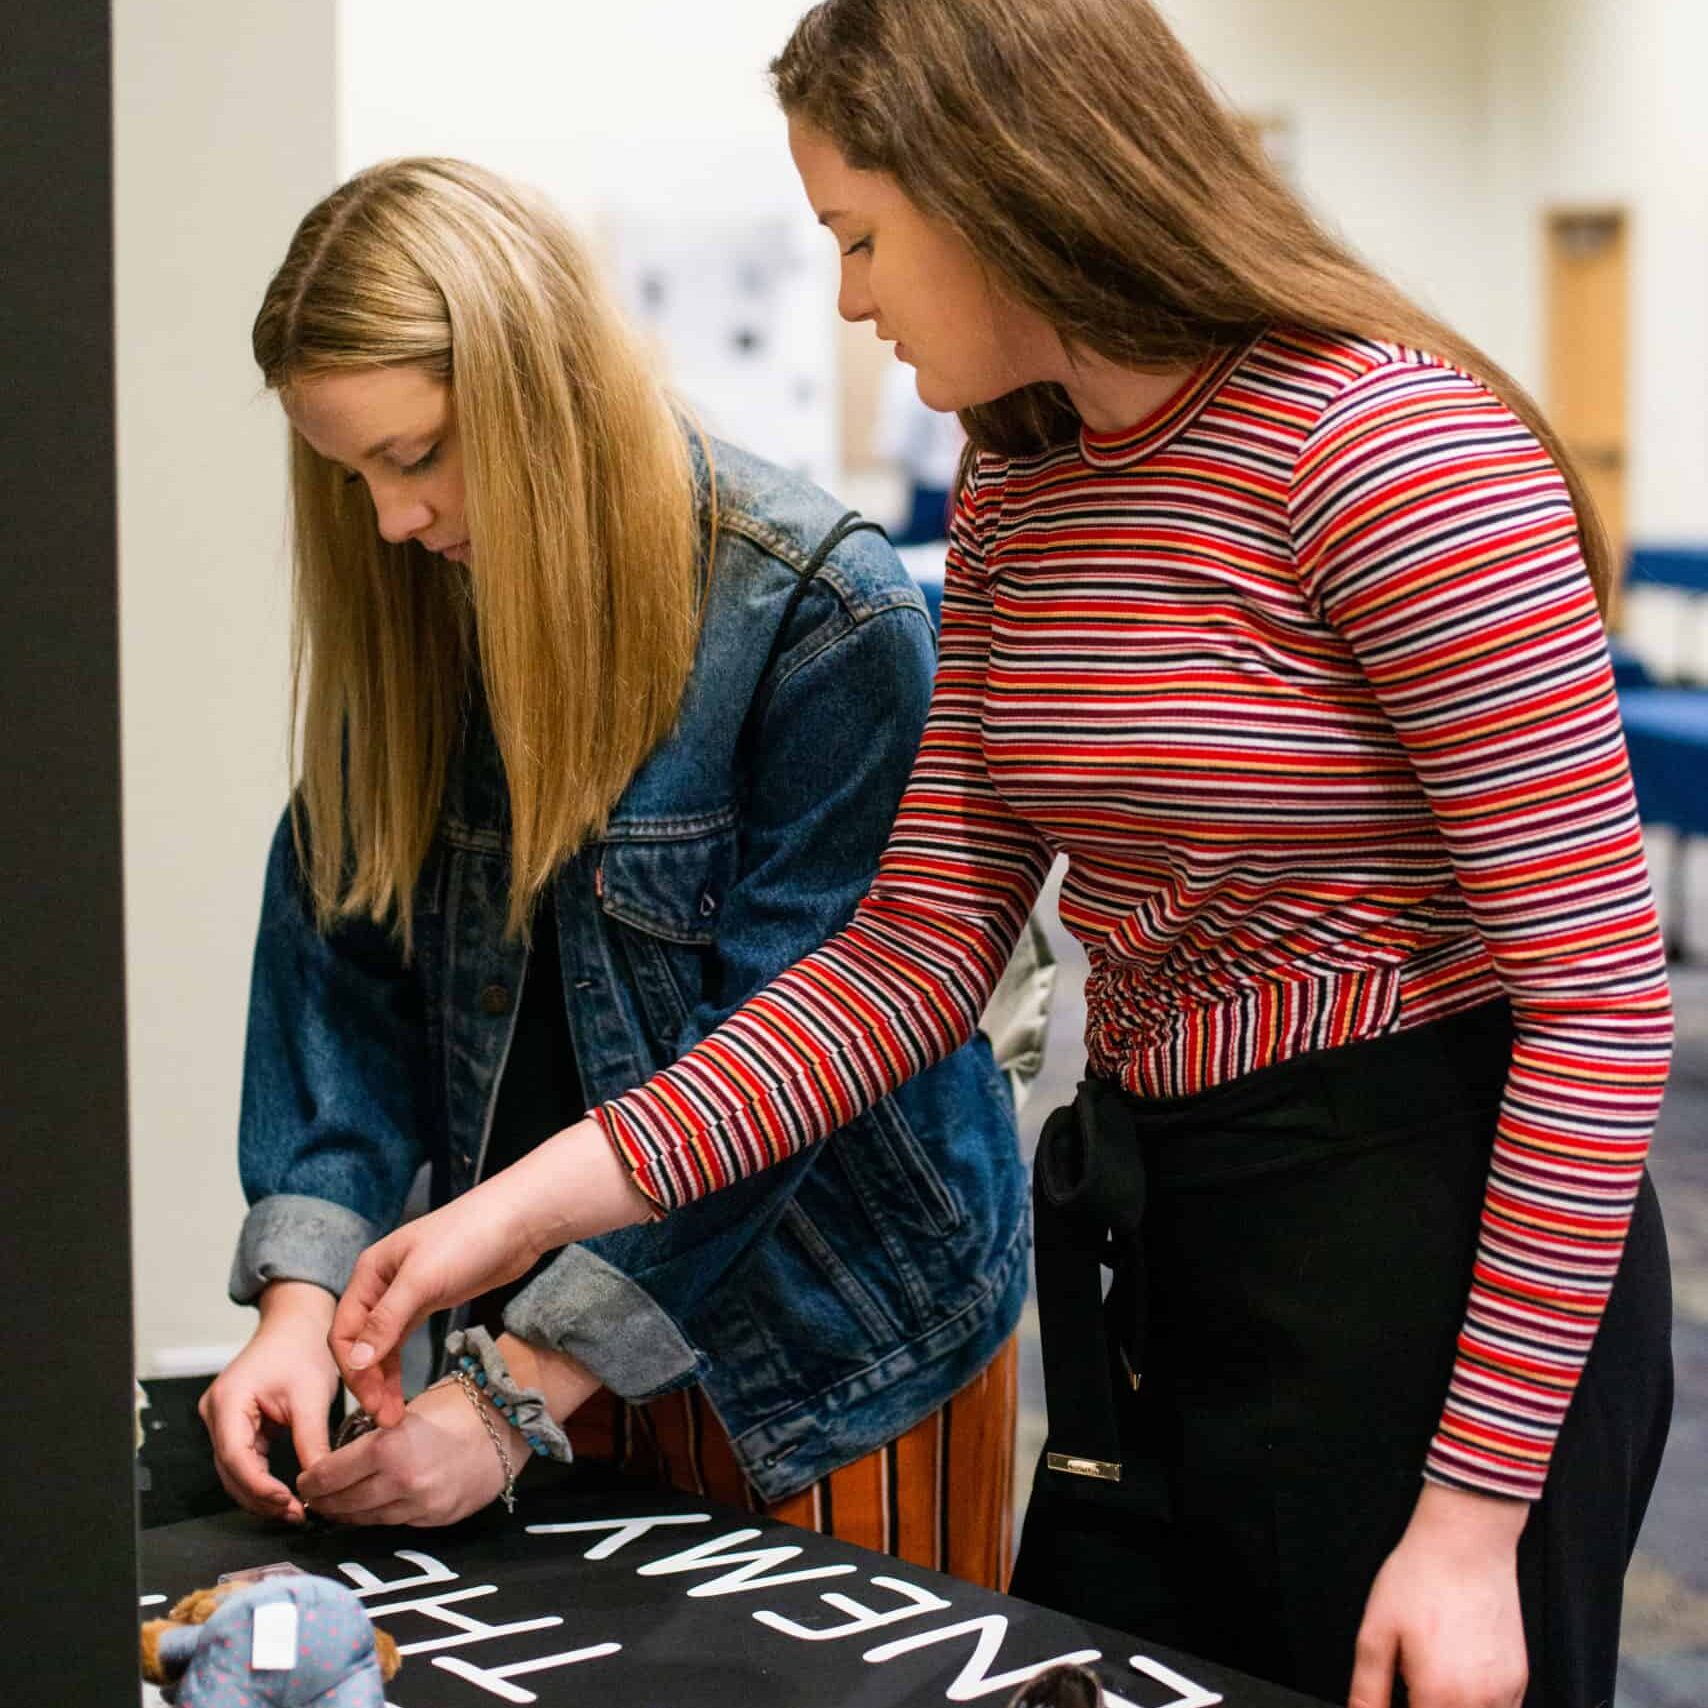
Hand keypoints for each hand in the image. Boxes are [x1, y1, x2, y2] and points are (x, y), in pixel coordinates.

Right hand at [198, 1281, 339, 1522]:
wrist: (299, 1323)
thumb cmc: (303, 1348)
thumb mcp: (312, 1396)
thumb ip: (312, 1441)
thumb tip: (319, 1482)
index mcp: (228, 1401)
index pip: (236, 1457)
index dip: (261, 1488)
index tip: (291, 1504)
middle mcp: (216, 1413)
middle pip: (231, 1470)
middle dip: (262, 1497)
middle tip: (298, 1515)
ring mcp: (222, 1421)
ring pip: (236, 1471)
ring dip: (262, 1493)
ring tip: (296, 1510)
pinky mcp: (236, 1425)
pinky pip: (245, 1461)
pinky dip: (263, 1479)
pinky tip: (287, 1493)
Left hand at [295, 1378, 526, 1526]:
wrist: (508, 1420)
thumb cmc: (456, 1406)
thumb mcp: (406, 1414)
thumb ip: (373, 1443)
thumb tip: (342, 1465)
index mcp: (387, 1450)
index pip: (328, 1478)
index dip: (310, 1482)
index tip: (306, 1480)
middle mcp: (400, 1483)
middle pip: (343, 1504)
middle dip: (324, 1502)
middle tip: (315, 1497)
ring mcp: (421, 1506)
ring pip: (367, 1519)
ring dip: (350, 1513)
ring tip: (340, 1505)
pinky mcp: (438, 1519)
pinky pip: (397, 1522)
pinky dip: (382, 1514)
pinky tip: (377, 1505)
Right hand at [330, 1117, 650, 1423]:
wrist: (517, 1221)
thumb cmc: (467, 1239)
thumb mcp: (423, 1279)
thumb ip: (387, 1320)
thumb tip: (355, 1360)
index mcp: (369, 1273)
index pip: (342, 1331)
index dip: (353, 1371)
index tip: (371, 1403)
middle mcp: (380, 1284)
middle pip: (359, 1342)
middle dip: (368, 1381)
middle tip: (385, 1418)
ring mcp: (404, 1294)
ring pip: (380, 1345)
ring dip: (383, 1379)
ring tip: (393, 1415)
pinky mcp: (429, 1301)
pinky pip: (401, 1340)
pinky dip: (398, 1366)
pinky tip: (402, 1390)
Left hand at [1349, 1482, 1529, 1707]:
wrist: (1466, 1542)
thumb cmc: (1421, 1579)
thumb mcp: (1376, 1630)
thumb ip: (1367, 1687)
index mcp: (1439, 1695)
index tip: (1395, 1694)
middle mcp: (1479, 1702)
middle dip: (1425, 1704)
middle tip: (1410, 1680)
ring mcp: (1505, 1693)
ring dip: (1451, 1705)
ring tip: (1433, 1675)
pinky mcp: (1520, 1678)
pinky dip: (1479, 1704)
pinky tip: (1458, 1674)